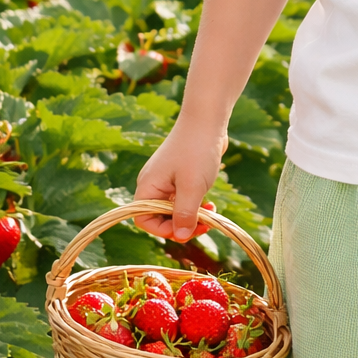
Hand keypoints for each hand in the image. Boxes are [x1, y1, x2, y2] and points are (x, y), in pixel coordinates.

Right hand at [133, 124, 227, 241]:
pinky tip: (211, 204)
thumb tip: (180, 237)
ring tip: (212, 213)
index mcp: (147, 187)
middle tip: (206, 225)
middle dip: (183, 224)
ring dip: (193, 215)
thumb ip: (185, 213)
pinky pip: (185, 199)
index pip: (144, 220)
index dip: (164, 230)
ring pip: (176, 209)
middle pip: (161, 217)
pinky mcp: (181, 177)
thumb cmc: (197, 150)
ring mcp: (167, 180)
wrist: (208, 119)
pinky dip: (197, 204)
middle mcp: (154, 185)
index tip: (187, 229)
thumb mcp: (192, 186)